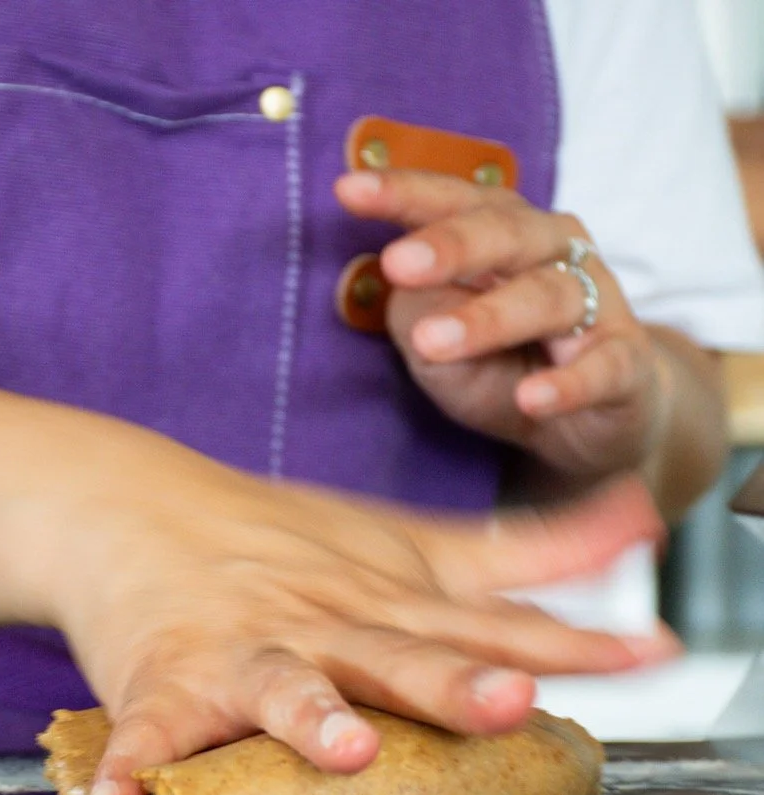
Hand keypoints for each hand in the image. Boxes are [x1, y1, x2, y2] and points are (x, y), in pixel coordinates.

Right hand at [38, 426, 679, 794]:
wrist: (136, 506)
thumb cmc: (286, 541)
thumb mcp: (413, 541)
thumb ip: (526, 548)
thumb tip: (636, 522)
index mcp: (388, 601)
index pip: (491, 625)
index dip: (572, 643)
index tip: (649, 655)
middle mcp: (325, 625)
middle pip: (397, 656)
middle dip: (455, 683)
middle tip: (511, 698)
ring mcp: (244, 651)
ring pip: (281, 685)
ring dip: (312, 717)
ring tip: (346, 748)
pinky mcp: (164, 681)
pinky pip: (148, 733)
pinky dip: (131, 769)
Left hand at [335, 169, 669, 484]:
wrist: (587, 425)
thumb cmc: (504, 370)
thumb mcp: (439, 349)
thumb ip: (415, 315)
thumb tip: (399, 288)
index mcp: (504, 235)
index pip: (454, 202)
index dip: (404, 193)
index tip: (347, 189)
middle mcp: (554, 255)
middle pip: (505, 233)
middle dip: (450, 244)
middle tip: (398, 264)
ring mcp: (597, 306)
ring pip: (546, 298)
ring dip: (489, 319)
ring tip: (435, 345)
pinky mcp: (625, 364)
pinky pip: (601, 368)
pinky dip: (567, 384)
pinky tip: (532, 398)